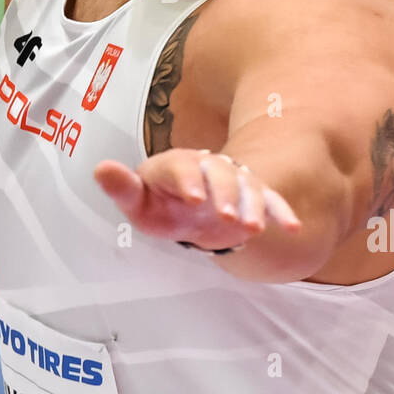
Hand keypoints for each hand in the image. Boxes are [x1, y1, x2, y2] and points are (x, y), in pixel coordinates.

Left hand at [93, 148, 302, 252]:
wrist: (194, 202)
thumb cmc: (161, 203)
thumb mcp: (139, 201)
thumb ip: (123, 188)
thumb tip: (101, 169)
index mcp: (176, 164)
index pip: (181, 167)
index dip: (188, 181)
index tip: (194, 200)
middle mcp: (209, 166)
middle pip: (219, 174)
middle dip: (224, 195)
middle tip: (226, 218)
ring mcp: (234, 180)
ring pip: (247, 186)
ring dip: (252, 205)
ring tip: (253, 228)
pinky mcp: (255, 196)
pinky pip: (271, 200)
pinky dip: (281, 211)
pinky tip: (293, 228)